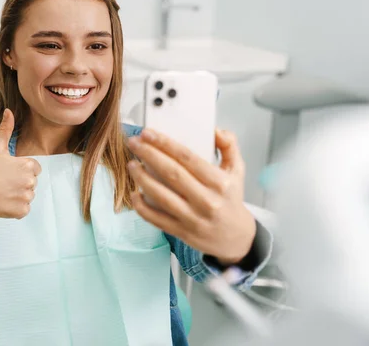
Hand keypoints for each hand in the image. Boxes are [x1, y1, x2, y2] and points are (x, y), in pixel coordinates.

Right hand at [0, 109, 41, 219]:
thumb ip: (5, 129)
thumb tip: (9, 111)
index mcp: (28, 165)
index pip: (34, 168)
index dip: (21, 169)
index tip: (9, 172)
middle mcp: (31, 181)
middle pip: (32, 182)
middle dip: (20, 182)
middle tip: (4, 182)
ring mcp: (27, 197)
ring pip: (28, 195)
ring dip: (19, 195)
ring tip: (3, 192)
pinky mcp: (22, 211)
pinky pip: (24, 209)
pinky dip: (16, 208)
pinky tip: (4, 202)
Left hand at [127, 128, 255, 264]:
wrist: (235, 237)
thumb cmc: (230, 199)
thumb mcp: (237, 170)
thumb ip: (228, 147)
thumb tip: (215, 130)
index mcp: (219, 182)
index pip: (188, 158)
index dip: (165, 144)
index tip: (148, 133)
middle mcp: (207, 200)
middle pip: (171, 173)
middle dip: (149, 155)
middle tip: (134, 143)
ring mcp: (193, 218)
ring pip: (161, 196)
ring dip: (142, 178)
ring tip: (131, 164)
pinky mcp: (182, 232)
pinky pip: (156, 219)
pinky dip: (142, 207)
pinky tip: (134, 193)